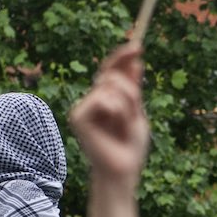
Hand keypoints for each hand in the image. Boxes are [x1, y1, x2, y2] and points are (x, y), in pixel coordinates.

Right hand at [69, 42, 148, 182]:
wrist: (123, 169)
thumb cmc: (131, 146)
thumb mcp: (137, 112)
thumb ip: (133, 88)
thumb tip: (135, 60)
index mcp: (104, 98)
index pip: (110, 70)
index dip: (122, 56)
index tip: (138, 46)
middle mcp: (90, 100)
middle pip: (112, 75)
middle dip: (131, 91)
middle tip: (135, 113)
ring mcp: (82, 108)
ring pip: (111, 86)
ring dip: (127, 104)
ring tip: (124, 125)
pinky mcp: (78, 116)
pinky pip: (104, 100)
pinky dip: (117, 111)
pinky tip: (114, 128)